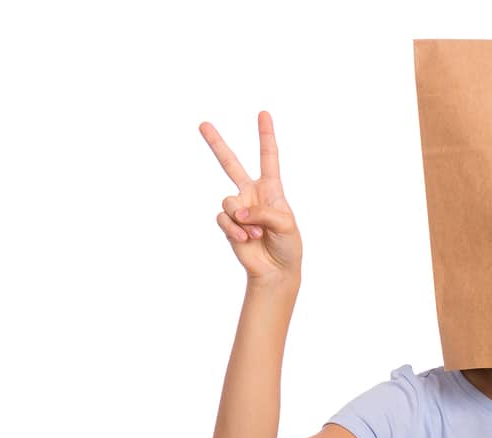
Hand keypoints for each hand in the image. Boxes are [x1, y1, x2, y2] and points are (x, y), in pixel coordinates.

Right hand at [199, 112, 303, 282]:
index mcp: (271, 188)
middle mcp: (251, 194)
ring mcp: (238, 209)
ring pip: (228, 201)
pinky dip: (234, 230)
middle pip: (230, 164)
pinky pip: (223, 219)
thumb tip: (238, 211)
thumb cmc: (288, 245)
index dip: (266, 136)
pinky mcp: (228, 225)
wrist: (276, 270)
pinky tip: (245, 240)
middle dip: (216, 144)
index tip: (263, 114)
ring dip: (242, 219)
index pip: (268, 157)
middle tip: (203, 124)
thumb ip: (264, 211)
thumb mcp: (286, 224)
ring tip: (255, 233)